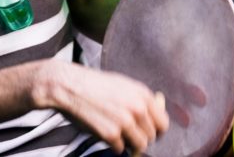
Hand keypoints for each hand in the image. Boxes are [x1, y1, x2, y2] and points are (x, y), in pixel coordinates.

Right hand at [38, 61, 168, 154]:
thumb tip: (154, 115)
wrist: (70, 86)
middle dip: (140, 136)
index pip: (163, 123)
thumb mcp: (123, 84)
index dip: (156, 130)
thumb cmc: (95, 84)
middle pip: (152, 136)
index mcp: (143, 94)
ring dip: (129, 143)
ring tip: (117, 133)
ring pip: (140, 146)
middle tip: (127, 132)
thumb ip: (140, 99)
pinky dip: (114, 145)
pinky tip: (104, 132)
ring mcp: (125, 122)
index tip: (148, 131)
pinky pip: (121, 149)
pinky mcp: (111, 134)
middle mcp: (138, 108)